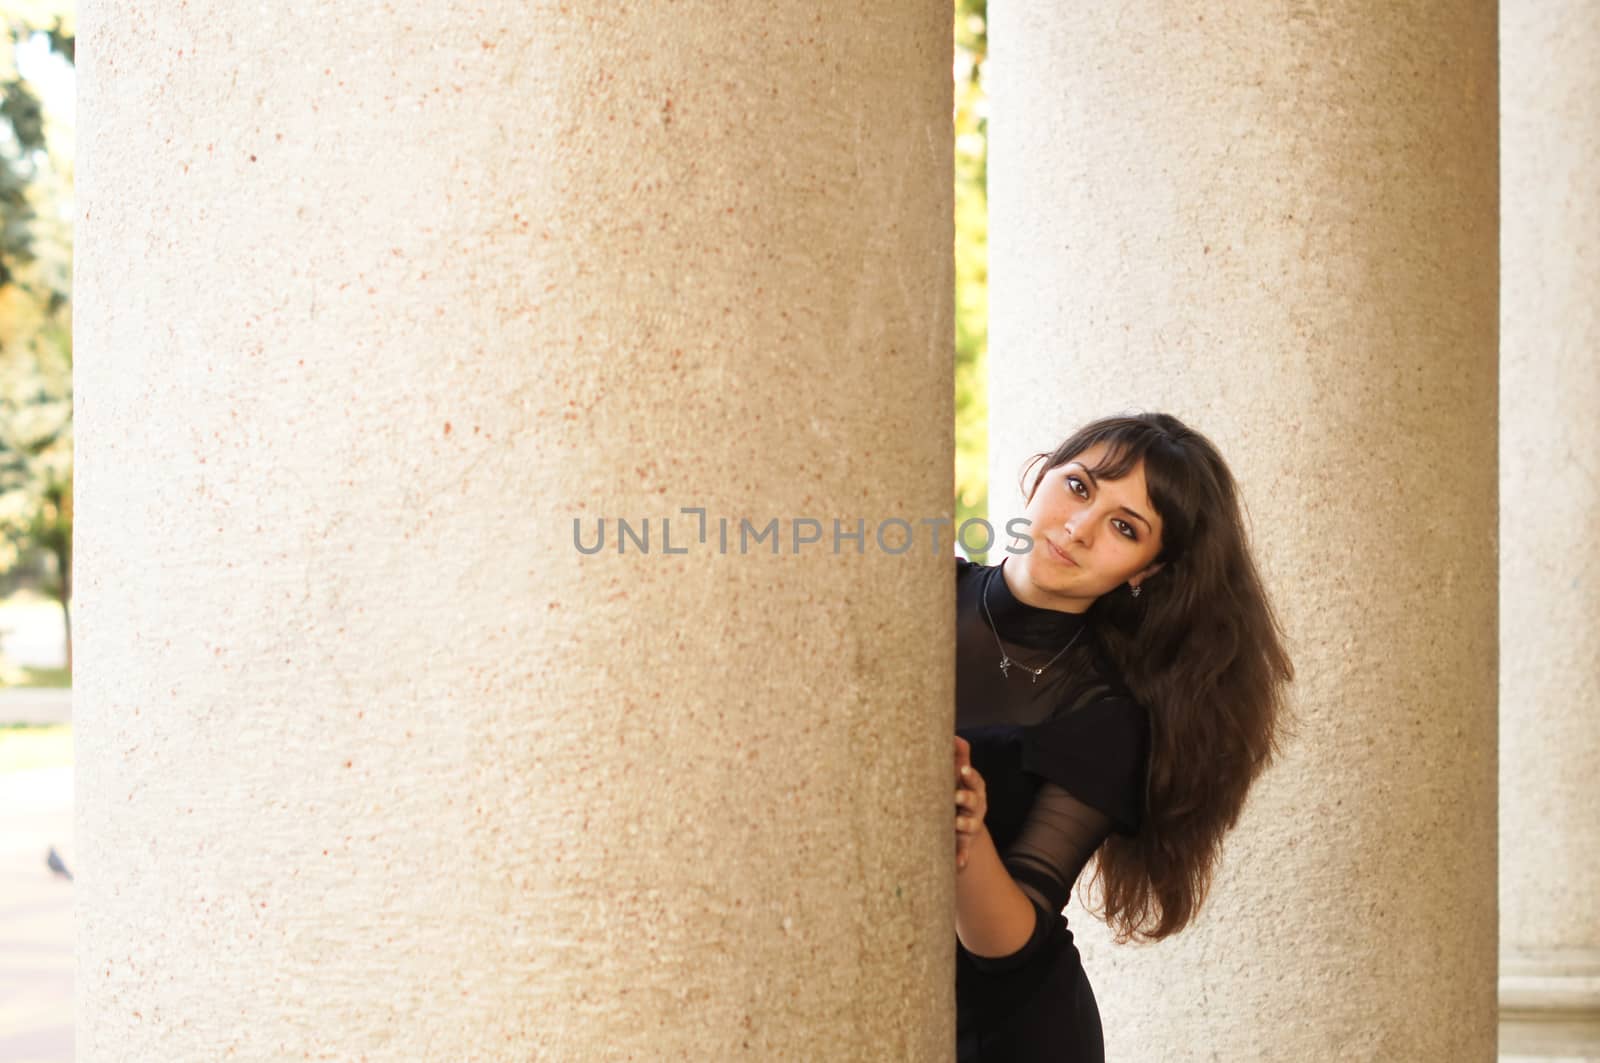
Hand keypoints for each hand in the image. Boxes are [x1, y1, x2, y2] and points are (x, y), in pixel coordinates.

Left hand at [953, 736, 987, 870]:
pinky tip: (958, 863)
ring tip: (956, 824)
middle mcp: (975, 809)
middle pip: (973, 802)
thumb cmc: (959, 793)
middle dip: (966, 799)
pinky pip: (963, 852)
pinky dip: (961, 858)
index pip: (974, 781)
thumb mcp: (960, 778)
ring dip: (963, 825)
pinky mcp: (963, 844)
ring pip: (969, 827)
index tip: (962, 770)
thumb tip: (954, 735)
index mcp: (974, 790)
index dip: (969, 776)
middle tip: (956, 797)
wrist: (962, 826)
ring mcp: (970, 827)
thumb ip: (958, 758)